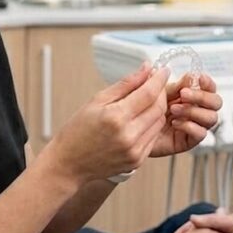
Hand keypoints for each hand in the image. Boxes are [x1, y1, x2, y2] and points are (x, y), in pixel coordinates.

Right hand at [42, 63, 169, 185]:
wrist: (69, 163)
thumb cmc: (78, 131)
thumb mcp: (97, 100)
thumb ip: (125, 84)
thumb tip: (146, 69)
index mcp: (116, 117)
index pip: (148, 93)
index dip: (159, 79)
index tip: (163, 70)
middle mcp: (128, 136)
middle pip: (158, 107)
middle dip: (161, 92)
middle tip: (156, 82)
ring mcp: (134, 151)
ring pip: (158, 122)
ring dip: (158, 108)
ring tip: (149, 99)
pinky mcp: (137, 160)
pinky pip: (153, 136)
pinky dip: (152, 124)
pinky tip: (142, 118)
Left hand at [150, 72, 221, 157]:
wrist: (132, 127)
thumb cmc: (145, 108)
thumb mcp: (159, 92)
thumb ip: (175, 84)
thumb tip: (190, 76)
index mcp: (192, 95)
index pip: (210, 88)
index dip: (208, 83)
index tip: (199, 78)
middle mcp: (197, 109)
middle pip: (216, 102)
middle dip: (202, 97)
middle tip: (183, 94)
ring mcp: (194, 125)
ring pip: (211, 118)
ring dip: (194, 111)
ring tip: (173, 109)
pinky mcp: (188, 140)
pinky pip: (201, 134)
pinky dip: (189, 126)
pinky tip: (174, 123)